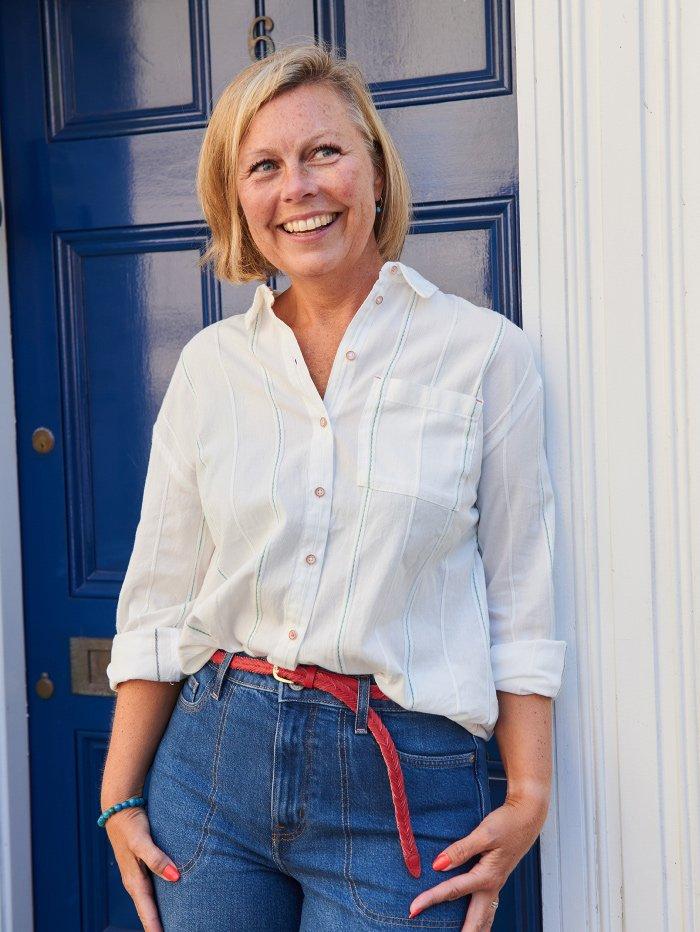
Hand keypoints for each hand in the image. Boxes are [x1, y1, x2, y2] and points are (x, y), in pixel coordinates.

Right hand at [105, 804, 179, 930]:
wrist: (119, 807)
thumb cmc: (131, 824)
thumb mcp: (142, 840)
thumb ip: (157, 858)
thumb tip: (176, 877)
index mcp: (134, 881)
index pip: (147, 912)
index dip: (155, 928)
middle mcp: (134, 882)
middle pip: (147, 912)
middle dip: (157, 926)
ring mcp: (136, 875)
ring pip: (148, 902)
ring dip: (157, 916)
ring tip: (171, 925)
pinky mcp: (140, 867)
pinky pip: (150, 891)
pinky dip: (157, 902)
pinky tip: (167, 902)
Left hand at [408, 793, 549, 929]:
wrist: (527, 817)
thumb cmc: (507, 823)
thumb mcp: (484, 833)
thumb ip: (461, 850)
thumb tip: (438, 865)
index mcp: (486, 877)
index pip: (453, 891)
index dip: (431, 899)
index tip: (413, 908)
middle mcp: (491, 886)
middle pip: (474, 921)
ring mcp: (494, 885)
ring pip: (483, 919)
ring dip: (472, 930)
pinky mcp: (495, 880)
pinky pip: (486, 909)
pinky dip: (480, 922)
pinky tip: (475, 923)